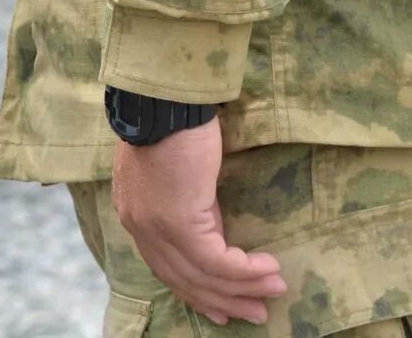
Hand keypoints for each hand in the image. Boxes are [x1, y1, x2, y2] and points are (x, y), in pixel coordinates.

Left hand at [110, 121, 285, 326]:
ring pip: (203, 275)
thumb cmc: (175, 125)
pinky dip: (245, 270)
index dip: (198, 292)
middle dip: (224, 300)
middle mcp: (140, 228)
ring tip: (275, 290)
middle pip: (184, 280)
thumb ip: (188, 208)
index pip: (167, 269)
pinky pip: (217, 261)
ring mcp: (157, 227)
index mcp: (136, 217)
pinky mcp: (178, 221)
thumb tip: (213, 231)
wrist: (166, 100)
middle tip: (257, 312)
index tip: (224, 307)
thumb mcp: (180, 176)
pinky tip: (269, 267)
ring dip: (244, 288)